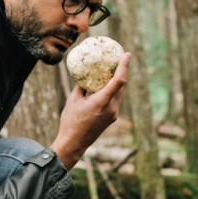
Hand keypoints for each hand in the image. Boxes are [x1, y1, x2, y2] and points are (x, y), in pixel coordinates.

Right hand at [51, 52, 130, 168]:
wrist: (74, 143)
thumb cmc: (71, 121)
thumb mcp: (73, 100)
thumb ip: (81, 86)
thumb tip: (85, 74)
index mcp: (102, 101)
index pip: (118, 81)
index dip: (124, 66)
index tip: (127, 54)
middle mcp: (111, 108)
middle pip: (121, 86)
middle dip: (121, 71)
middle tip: (118, 59)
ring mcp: (113, 114)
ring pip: (119, 93)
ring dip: (116, 82)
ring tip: (111, 71)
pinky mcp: (111, 118)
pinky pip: (115, 101)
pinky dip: (112, 91)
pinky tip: (105, 87)